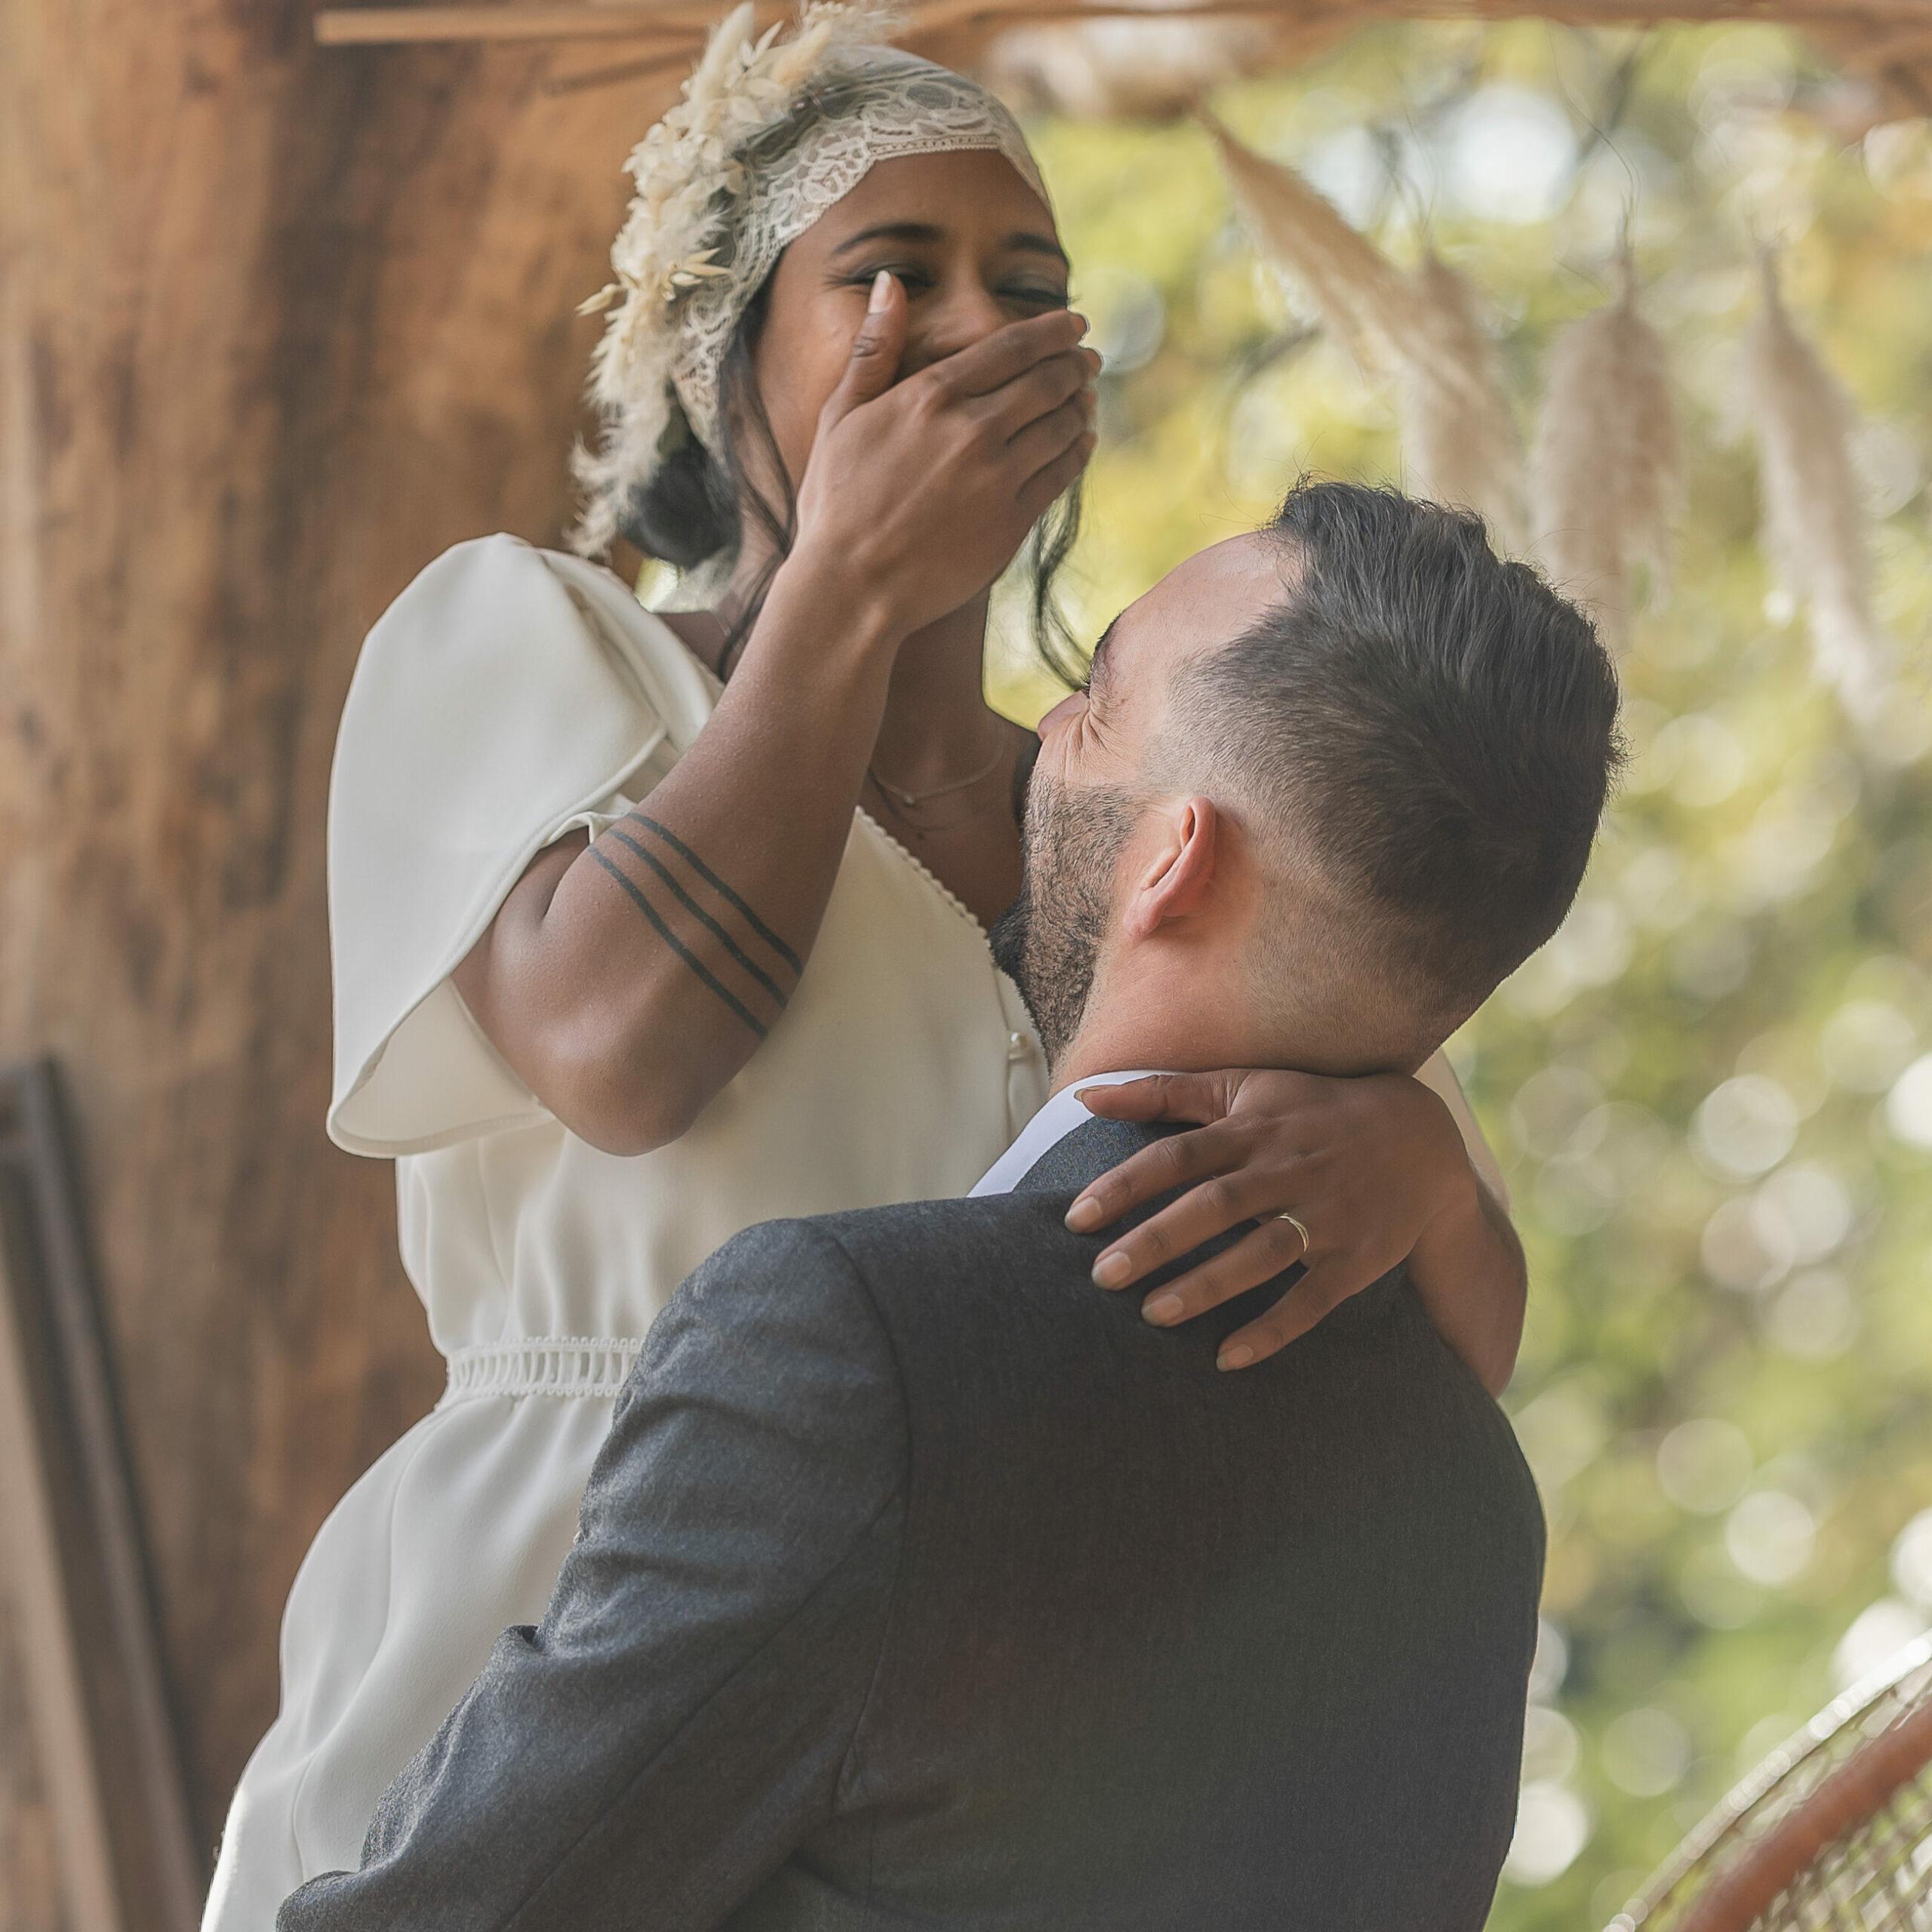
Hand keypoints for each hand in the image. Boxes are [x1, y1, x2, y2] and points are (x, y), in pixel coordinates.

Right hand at [787, 273, 1098, 637]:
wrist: (851, 586)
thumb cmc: (836, 503)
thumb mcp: (841, 416)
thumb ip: (873, 347)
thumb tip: (889, 281)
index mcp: (931, 395)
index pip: (1012, 347)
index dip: (1052, 331)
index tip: (1074, 324)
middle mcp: (972, 429)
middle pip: (1046, 381)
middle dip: (1075, 364)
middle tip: (1088, 359)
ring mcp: (998, 476)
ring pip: (1061, 425)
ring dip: (1080, 404)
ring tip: (1086, 395)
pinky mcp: (1013, 521)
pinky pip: (1061, 474)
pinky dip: (1078, 451)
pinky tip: (1081, 441)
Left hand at [1064, 1069, 1479, 1372]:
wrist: (1420, 1139)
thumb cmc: (1311, 1110)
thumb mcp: (1244, 1086)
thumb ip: (1164, 1093)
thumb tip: (1086, 1096)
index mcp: (1253, 1128)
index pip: (1181, 1155)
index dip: (1128, 1184)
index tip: (1079, 1217)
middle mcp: (1287, 1170)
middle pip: (1216, 1205)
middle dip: (1158, 1241)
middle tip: (1102, 1277)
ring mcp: (1325, 1216)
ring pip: (1263, 1254)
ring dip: (1208, 1286)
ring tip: (1152, 1315)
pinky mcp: (1356, 1259)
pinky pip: (1313, 1301)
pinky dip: (1273, 1330)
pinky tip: (1228, 1358)